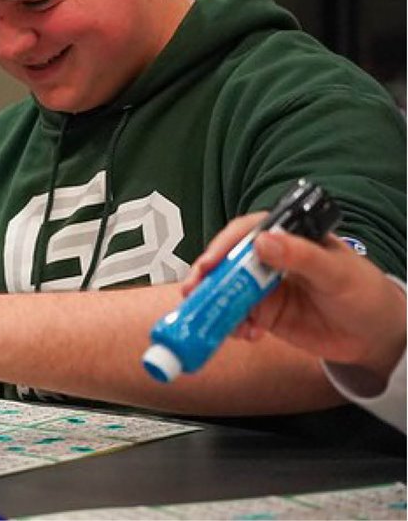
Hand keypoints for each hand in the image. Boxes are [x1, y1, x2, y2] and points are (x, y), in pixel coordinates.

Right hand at [185, 214, 405, 384]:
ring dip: (214, 303)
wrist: (376, 335)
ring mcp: (264, 287)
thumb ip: (302, 256)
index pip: (247, 233)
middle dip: (207, 276)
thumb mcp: (337, 272)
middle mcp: (269, 259)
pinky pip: (237, 316)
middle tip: (193, 291)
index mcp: (286, 237)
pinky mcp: (264, 314)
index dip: (224, 246)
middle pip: (228, 261)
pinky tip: (244, 334)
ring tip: (212, 319)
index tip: (210, 263)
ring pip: (227, 290)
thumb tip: (264, 242)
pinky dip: (232, 326)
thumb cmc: (364, 292)